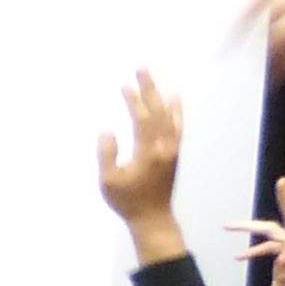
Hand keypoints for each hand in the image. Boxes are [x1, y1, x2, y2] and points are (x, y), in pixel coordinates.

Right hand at [95, 70, 183, 245]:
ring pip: (169, 115)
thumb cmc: (127, 201)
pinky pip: (178, 125)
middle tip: (142, 68)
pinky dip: (176, 109)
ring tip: (155, 78)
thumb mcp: (108, 182)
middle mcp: (165, 146)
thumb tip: (107, 131)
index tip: (125, 86)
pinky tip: (175, 98)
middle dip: (149, 88)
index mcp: (148, 152)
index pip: (142, 119)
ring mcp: (173, 148)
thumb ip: (107, 155)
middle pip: (158, 111)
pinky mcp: (174, 152)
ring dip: (160, 95)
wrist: (153, 218)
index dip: (133, 101)